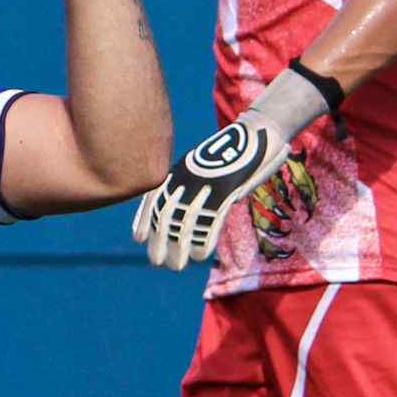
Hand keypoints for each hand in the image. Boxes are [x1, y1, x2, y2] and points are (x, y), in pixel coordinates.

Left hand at [131, 117, 288, 269]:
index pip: (154, 197)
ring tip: (177, 266)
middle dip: (159, 240)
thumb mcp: (205, 167)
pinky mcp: (228, 189)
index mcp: (180, 170)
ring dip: (179, 247)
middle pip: (166, 213)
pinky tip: (200, 256)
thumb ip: (193, 186)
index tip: (138, 238)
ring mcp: (207, 182)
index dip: (144, 218)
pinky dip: (204, 240)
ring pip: (186, 220)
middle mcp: (188, 176)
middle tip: (156, 262)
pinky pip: (212, 219)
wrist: (259, 131)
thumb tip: (186, 210)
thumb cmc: (233, 152)